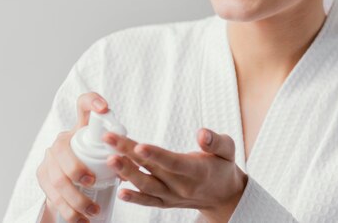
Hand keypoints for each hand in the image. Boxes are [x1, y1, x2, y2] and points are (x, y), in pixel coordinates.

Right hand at [36, 92, 109, 222]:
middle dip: (76, 168)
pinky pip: (52, 193)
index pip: (84, 104)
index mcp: (81, 128)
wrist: (71, 182)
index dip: (93, 101)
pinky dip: (67, 210)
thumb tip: (131, 162)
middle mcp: (62, 139)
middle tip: (92, 182)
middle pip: (62, 148)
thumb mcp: (107, 155)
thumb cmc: (95, 164)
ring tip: (92, 211)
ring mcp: (50, 158)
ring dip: (75, 197)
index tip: (104, 108)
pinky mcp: (43, 175)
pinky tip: (79, 220)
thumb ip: (119, 153)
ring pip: (57, 177)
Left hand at [102, 128, 247, 222]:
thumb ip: (216, 141)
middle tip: (109, 140)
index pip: (173, 162)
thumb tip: (202, 134)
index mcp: (197, 171)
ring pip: (146, 186)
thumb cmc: (223, 167)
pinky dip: (134, 198)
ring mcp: (172, 196)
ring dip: (126, 173)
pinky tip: (120, 190)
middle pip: (152, 169)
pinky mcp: (166, 202)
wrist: (224, 196)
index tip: (138, 146)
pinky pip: (148, 202)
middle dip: (128, 153)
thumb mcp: (228, 150)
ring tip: (110, 160)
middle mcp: (182, 186)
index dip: (156, 155)